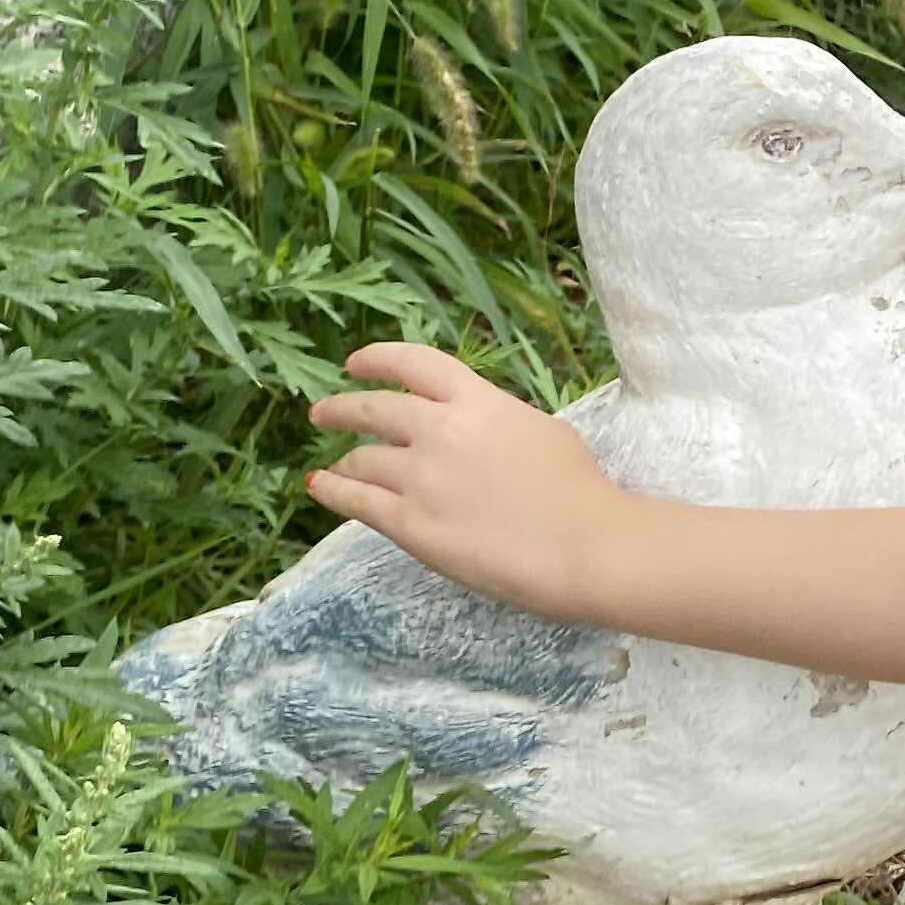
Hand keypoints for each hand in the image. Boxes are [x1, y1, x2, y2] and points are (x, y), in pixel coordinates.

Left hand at [309, 342, 628, 618]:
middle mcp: (440, 430)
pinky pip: (357, 502)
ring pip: (361, 459)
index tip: (356, 363)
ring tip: (333, 466)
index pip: (415, 364)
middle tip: (323, 412)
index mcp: (479, 401)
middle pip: (374, 409)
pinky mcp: (410, 525)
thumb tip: (475, 431)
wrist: (584, 545)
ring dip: (341, 460)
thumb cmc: (580, 491)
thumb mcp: (542, 431)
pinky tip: (320, 487)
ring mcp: (421, 477)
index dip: (379, 359)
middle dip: (341, 407)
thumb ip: (496, 423)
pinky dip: (332, 491)